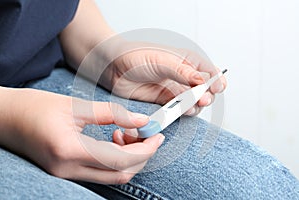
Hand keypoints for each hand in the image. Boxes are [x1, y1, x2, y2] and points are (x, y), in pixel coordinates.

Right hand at [0, 88, 163, 183]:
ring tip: (128, 133)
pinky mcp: (66, 172)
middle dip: (141, 155)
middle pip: (120, 173)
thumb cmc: (35, 107)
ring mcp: (66, 175)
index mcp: (69, 150)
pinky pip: (100, 172)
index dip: (145, 149)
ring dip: (128, 158)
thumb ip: (112, 114)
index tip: (157, 136)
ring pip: (112, 175)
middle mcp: (68, 169)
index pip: (121, 160)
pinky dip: (114, 159)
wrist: (6, 118)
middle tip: (148, 134)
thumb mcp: (76, 106)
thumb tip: (141, 120)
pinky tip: (114, 140)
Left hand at [101, 42, 226, 115]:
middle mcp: (183, 75)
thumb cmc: (136, 57)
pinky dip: (184, 112)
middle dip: (207, 95)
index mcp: (186, 61)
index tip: (217, 88)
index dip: (216, 80)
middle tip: (202, 99)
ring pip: (194, 101)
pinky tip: (183, 111)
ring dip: (196, 105)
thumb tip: (202, 81)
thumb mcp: (162, 61)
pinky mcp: (165, 101)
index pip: (209, 71)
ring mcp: (175, 89)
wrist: (115, 68)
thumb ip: (183, 71)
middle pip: (204, 89)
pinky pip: (179, 109)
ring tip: (193, 106)